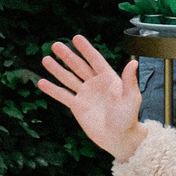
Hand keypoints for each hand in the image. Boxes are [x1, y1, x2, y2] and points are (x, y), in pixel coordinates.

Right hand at [36, 36, 144, 159]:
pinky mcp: (77, 106)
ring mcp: (85, 94)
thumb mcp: (131, 98)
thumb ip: (129, 81)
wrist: (119, 138)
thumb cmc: (128, 118)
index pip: (95, 60)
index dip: (86, 49)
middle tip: (55, 45)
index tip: (76, 38)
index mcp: (109, 79)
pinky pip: (63, 95)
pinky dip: (52, 89)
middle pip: (79, 66)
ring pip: (68, 78)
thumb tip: (134, 62)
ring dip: (57, 69)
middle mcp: (96, 84)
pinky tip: (42, 82)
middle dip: (67, 56)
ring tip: (45, 59)